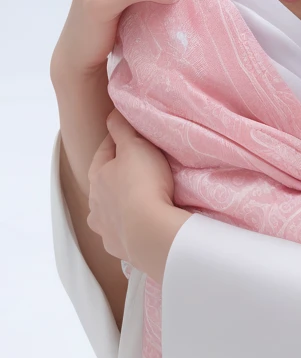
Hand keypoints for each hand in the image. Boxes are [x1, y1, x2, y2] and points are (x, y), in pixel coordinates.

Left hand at [87, 110, 189, 280]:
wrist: (149, 231)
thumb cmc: (143, 183)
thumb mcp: (136, 147)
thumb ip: (122, 128)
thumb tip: (111, 112)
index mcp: (97, 175)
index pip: (105, 150)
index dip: (118, 140)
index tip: (132, 135)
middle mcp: (94, 202)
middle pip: (104, 182)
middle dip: (117, 174)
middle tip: (138, 168)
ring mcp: (103, 226)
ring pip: (107, 210)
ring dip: (118, 204)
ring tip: (136, 200)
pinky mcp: (116, 245)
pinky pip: (119, 232)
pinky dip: (126, 226)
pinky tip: (137, 225)